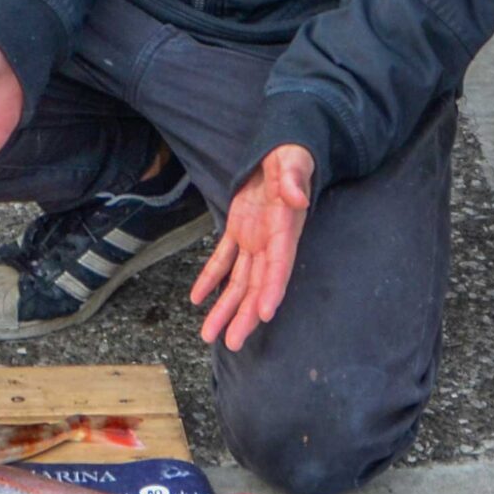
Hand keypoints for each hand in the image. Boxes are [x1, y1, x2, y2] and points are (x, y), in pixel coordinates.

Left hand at [190, 146, 312, 351]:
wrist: (280, 151)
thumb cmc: (290, 155)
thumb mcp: (292, 161)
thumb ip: (294, 179)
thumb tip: (297, 198)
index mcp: (285, 227)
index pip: (279, 263)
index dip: (272, 289)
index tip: (263, 314)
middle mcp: (271, 241)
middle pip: (258, 284)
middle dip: (245, 315)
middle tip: (232, 343)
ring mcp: (254, 239)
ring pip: (239, 280)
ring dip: (225, 307)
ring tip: (210, 335)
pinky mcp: (239, 230)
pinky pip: (223, 259)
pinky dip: (210, 278)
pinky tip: (197, 300)